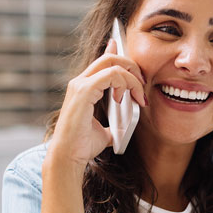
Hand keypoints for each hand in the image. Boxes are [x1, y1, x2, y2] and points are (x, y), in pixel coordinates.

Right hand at [48, 39, 147, 166]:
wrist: (69, 157)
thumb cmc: (82, 146)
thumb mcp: (104, 132)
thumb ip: (113, 125)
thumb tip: (122, 128)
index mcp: (83, 88)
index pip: (102, 62)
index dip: (119, 56)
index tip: (136, 70)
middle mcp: (80, 82)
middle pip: (110, 58)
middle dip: (131, 66)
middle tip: (142, 84)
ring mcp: (80, 85)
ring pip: (112, 63)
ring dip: (132, 77)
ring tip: (138, 96)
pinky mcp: (84, 91)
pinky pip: (111, 75)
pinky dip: (123, 83)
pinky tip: (122, 99)